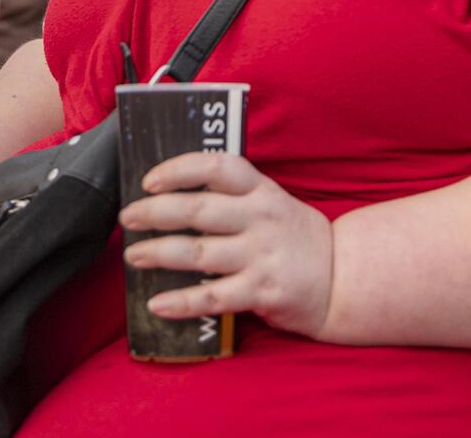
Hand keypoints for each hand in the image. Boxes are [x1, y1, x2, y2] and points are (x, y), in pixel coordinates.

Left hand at [119, 153, 333, 338]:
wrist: (342, 277)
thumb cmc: (295, 237)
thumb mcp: (271, 202)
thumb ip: (232, 197)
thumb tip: (172, 195)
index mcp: (261, 190)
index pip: (217, 167)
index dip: (179, 169)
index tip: (149, 180)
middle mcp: (261, 218)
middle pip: (199, 209)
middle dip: (155, 212)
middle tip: (128, 218)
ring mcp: (262, 255)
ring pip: (199, 252)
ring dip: (159, 253)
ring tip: (133, 256)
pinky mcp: (262, 292)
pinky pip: (212, 297)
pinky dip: (182, 302)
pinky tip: (157, 304)